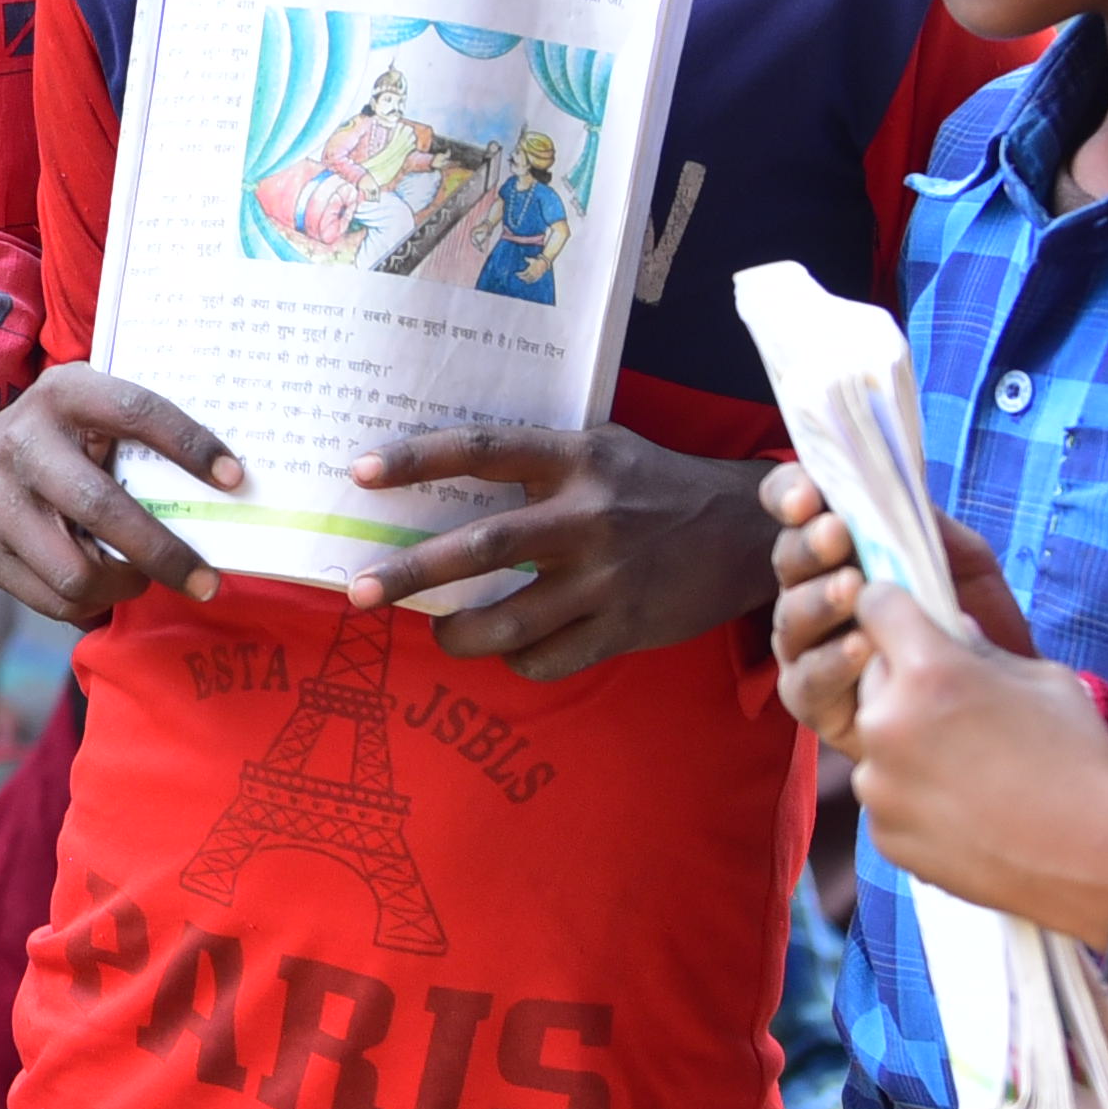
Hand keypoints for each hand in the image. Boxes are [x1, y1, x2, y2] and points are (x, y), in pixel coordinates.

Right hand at [0, 366, 239, 622]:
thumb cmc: (61, 437)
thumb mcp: (90, 411)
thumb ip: (136, 434)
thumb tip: (224, 485)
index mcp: (64, 395)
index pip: (134, 411)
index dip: (187, 444)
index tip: (234, 478)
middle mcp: (23, 444)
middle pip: (102, 509)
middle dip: (165, 554)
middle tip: (206, 582)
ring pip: (76, 572)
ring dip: (123, 584)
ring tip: (140, 577)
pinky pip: (53, 600)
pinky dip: (91, 602)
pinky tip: (104, 586)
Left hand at [349, 417, 773, 681]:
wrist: (747, 533)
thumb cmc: (657, 484)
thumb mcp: (603, 447)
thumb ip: (539, 458)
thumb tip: (447, 470)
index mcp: (577, 459)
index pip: (484, 450)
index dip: (418, 458)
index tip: (361, 472)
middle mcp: (589, 516)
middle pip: (484, 546)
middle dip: (413, 572)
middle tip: (360, 590)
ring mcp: (607, 578)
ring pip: (511, 619)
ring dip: (459, 633)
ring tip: (438, 633)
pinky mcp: (625, 627)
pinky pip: (549, 658)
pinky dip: (516, 660)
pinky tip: (507, 650)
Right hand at [765, 460, 1033, 729]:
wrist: (1003, 703)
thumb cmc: (976, 626)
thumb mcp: (965, 564)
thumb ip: (932, 528)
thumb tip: (901, 494)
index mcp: (839, 553)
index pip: (796, 511)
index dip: (790, 494)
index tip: (810, 493)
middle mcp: (814, 596)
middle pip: (788, 562)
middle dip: (808, 545)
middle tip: (836, 534)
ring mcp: (810, 650)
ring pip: (790, 620)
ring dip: (817, 601)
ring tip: (851, 589)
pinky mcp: (817, 703)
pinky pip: (807, 682)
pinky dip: (831, 663)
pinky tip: (861, 647)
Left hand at [813, 587, 1107, 951]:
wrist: (1100, 863)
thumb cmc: (1082, 762)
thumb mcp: (1043, 680)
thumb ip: (982, 649)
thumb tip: (950, 628)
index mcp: (928, 671)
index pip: (875, 604)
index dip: (892, 605)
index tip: (907, 617)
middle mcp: (887, 723)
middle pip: (872, 675)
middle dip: (905, 679)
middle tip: (958, 704)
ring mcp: (879, 785)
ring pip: (877, 740)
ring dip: (907, 741)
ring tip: (972, 766)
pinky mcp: (883, 834)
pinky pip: (887, 795)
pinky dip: (914, 794)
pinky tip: (968, 807)